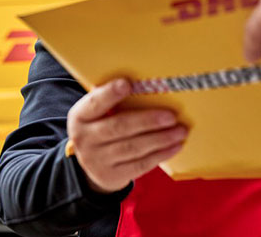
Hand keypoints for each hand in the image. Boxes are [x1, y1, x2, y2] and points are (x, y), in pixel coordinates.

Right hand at [66, 79, 186, 192]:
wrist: (91, 166)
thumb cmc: (101, 128)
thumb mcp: (96, 114)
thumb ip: (111, 101)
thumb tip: (146, 84)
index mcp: (80, 117)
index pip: (94, 103)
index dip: (110, 94)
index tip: (127, 83)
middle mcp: (84, 139)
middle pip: (119, 127)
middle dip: (148, 121)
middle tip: (171, 116)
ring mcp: (97, 160)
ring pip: (133, 147)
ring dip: (160, 139)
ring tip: (180, 131)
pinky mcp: (112, 176)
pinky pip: (140, 165)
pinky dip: (160, 155)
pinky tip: (175, 146)